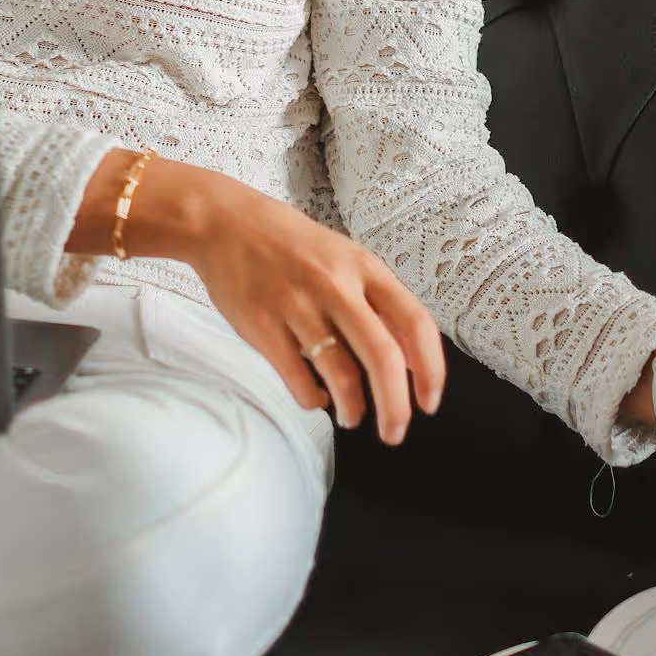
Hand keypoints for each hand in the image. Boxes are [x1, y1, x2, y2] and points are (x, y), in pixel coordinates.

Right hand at [74, 151, 446, 444]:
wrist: (224, 222)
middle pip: (383, 356)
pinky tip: (315, 399)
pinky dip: (312, 399)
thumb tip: (412, 359)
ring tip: (352, 417)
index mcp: (364, 267)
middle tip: (394, 433)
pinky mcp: (262, 324)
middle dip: (395, 407)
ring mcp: (297, 304)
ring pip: (340, 374)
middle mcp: (336, 284)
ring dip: (352, 408)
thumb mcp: (344, 258)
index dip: (431, 370)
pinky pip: (297, 377)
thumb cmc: (291, 245)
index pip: (415, 323)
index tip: (429, 403)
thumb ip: (376, 301)